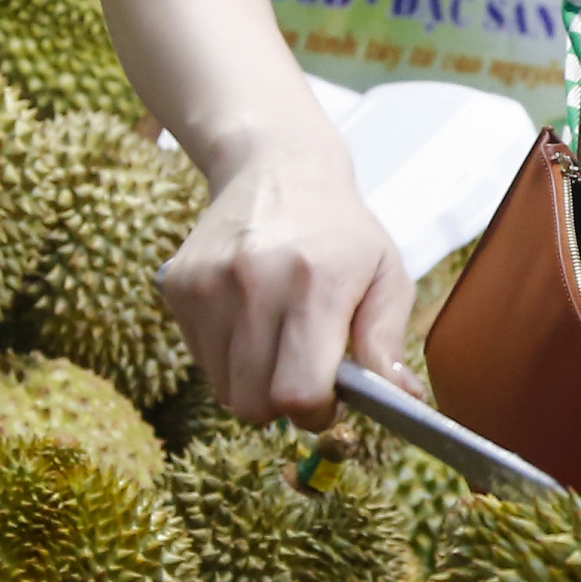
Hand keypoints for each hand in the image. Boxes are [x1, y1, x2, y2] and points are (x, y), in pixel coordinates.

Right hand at [159, 143, 416, 429]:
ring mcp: (209, 284)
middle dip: (285, 405)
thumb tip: (402, 402)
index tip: (331, 400)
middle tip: (307, 374)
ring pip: (224, 389)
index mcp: (316, 282)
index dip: (317, 413)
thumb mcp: (386, 274)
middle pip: (255, 403)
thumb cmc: (340, 231)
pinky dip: (229, 358)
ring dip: (256, 383)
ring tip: (281, 341)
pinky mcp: (178, 286)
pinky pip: (201, 361)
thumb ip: (387, 342)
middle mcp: (255, 281)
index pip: (299, 392)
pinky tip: (252, 321)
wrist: (278, 168)